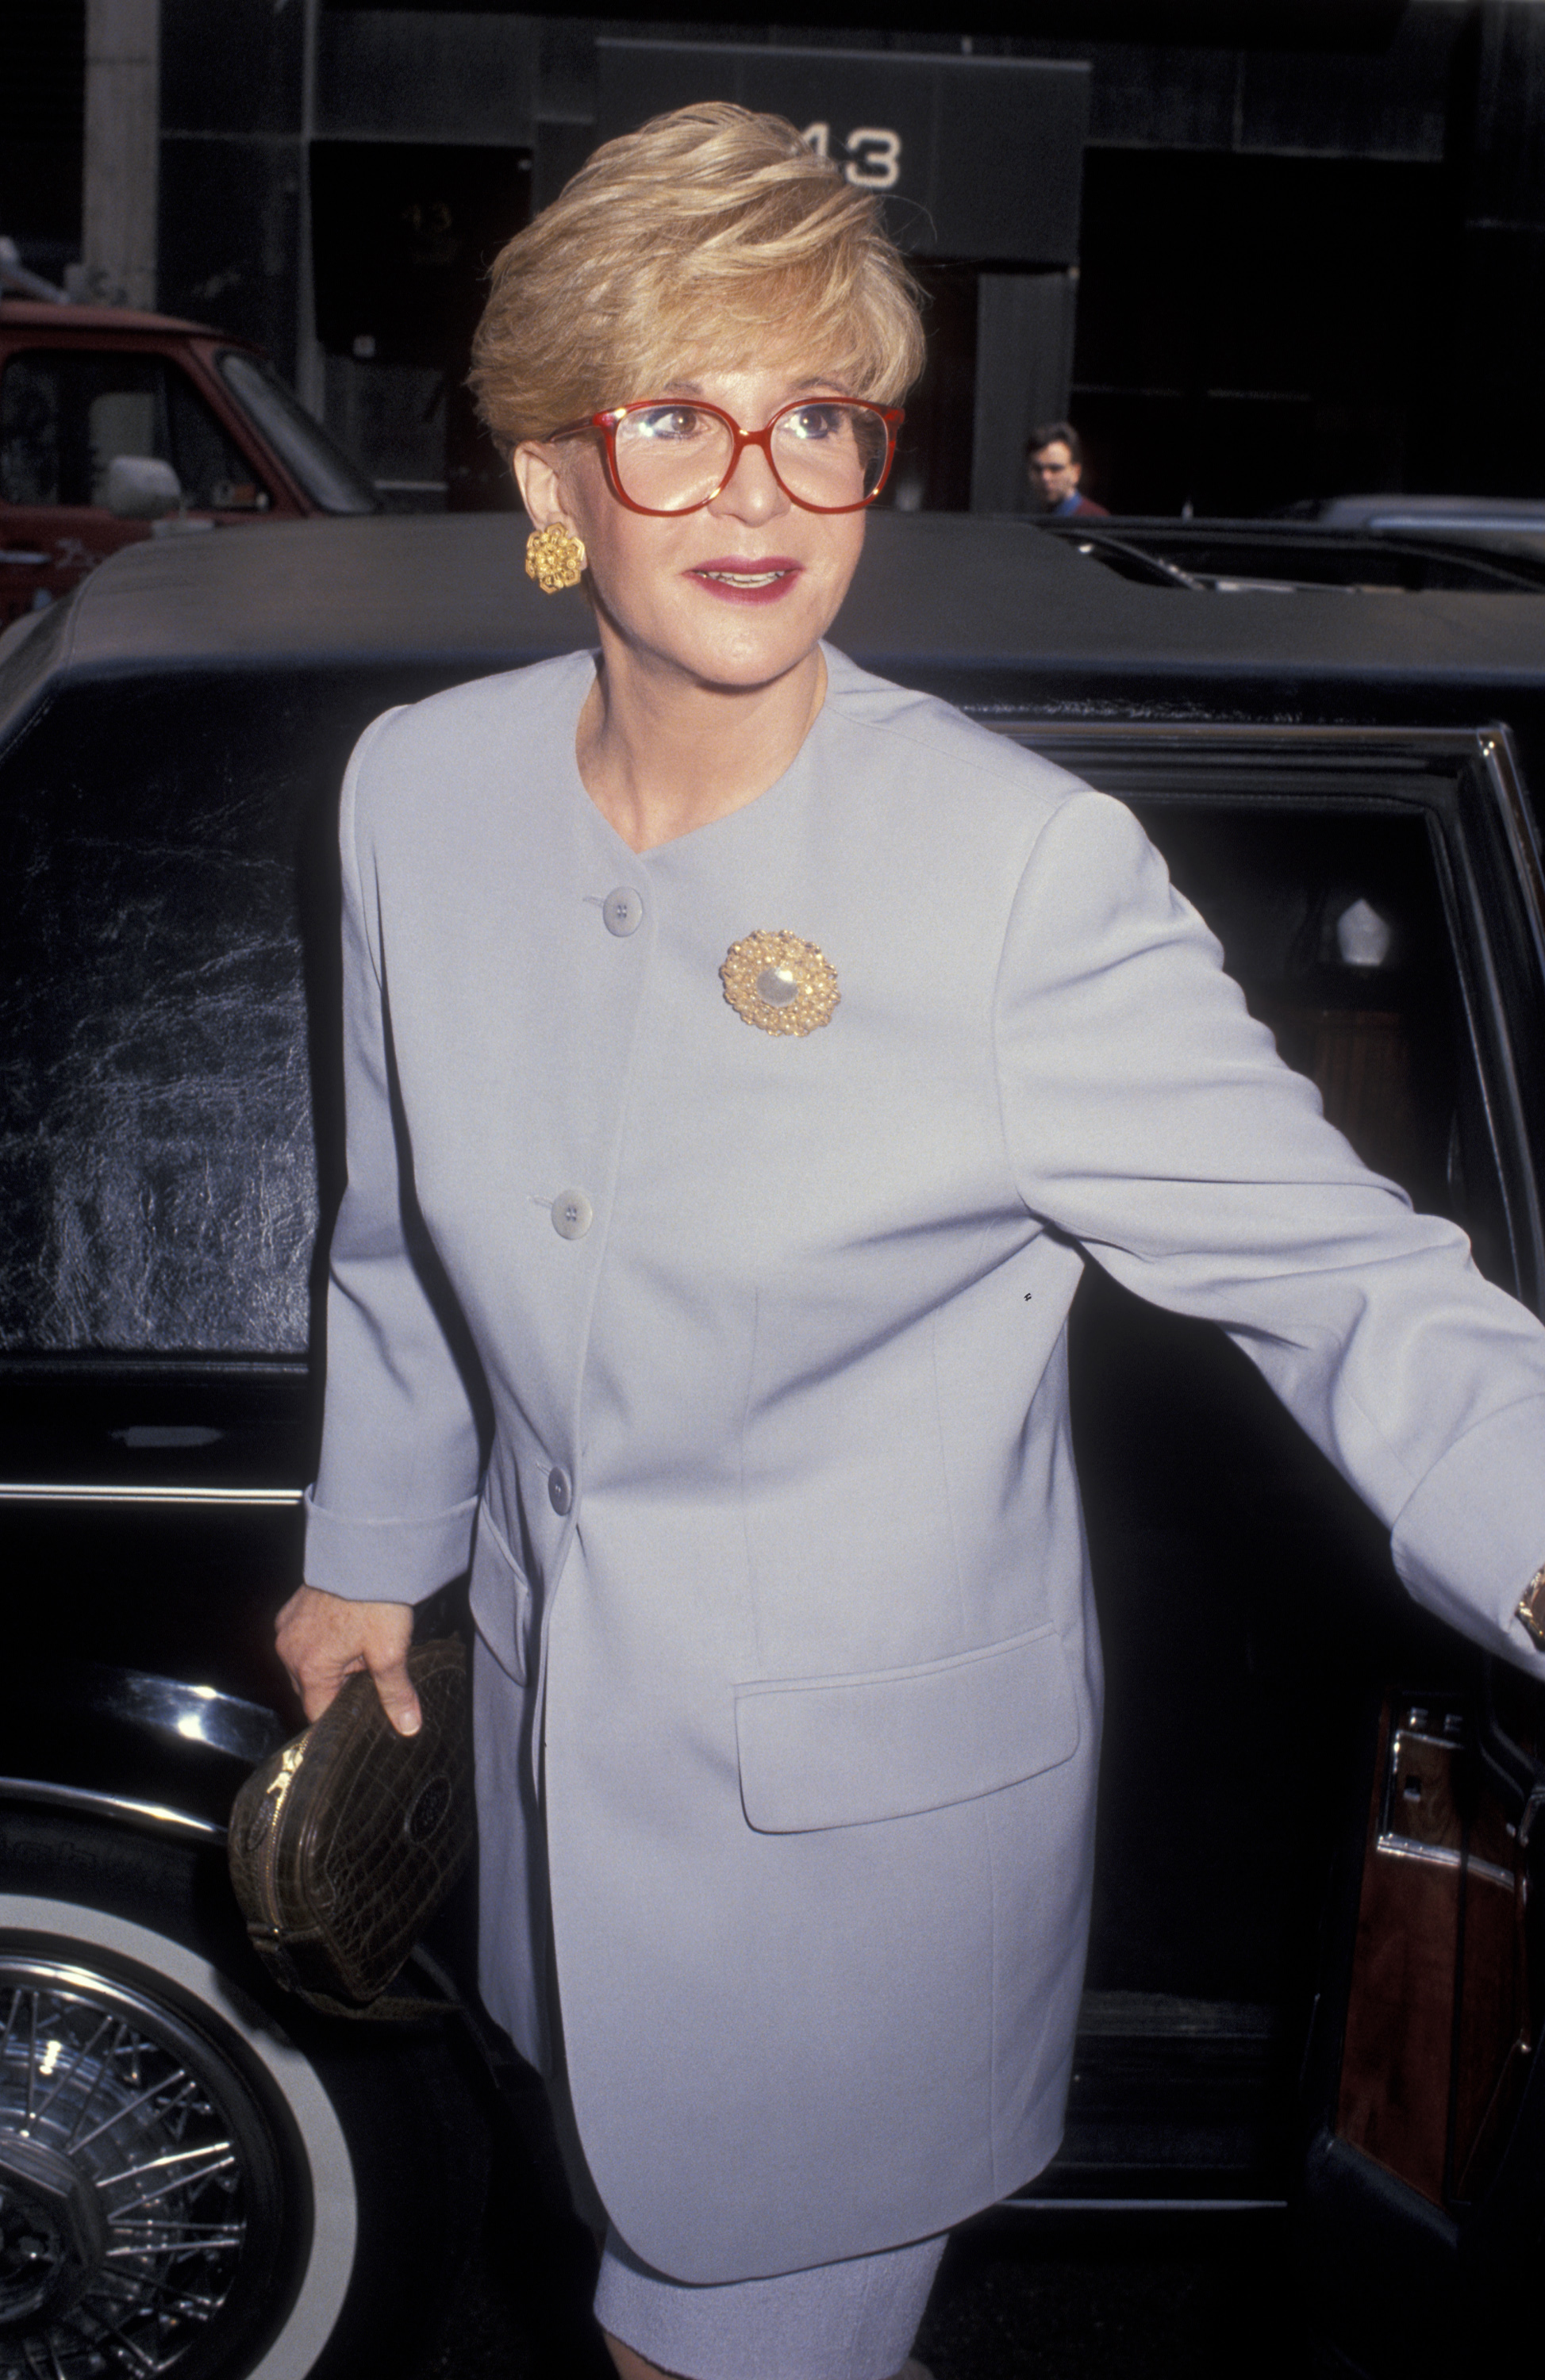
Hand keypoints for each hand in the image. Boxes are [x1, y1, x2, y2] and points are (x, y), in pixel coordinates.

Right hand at [274, 1585, 420, 1734]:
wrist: (366, 1550)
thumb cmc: (375, 1601)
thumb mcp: (390, 1652)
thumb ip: (395, 1694)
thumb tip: (407, 1727)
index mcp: (308, 1667)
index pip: (318, 1713)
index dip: (344, 1717)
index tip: (364, 1714)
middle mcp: (289, 1649)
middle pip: (312, 1689)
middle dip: (340, 1687)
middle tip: (371, 1671)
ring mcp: (288, 1627)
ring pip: (308, 1663)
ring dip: (331, 1664)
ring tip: (362, 1645)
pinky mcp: (292, 1609)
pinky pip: (304, 1639)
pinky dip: (323, 1641)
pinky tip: (349, 1629)